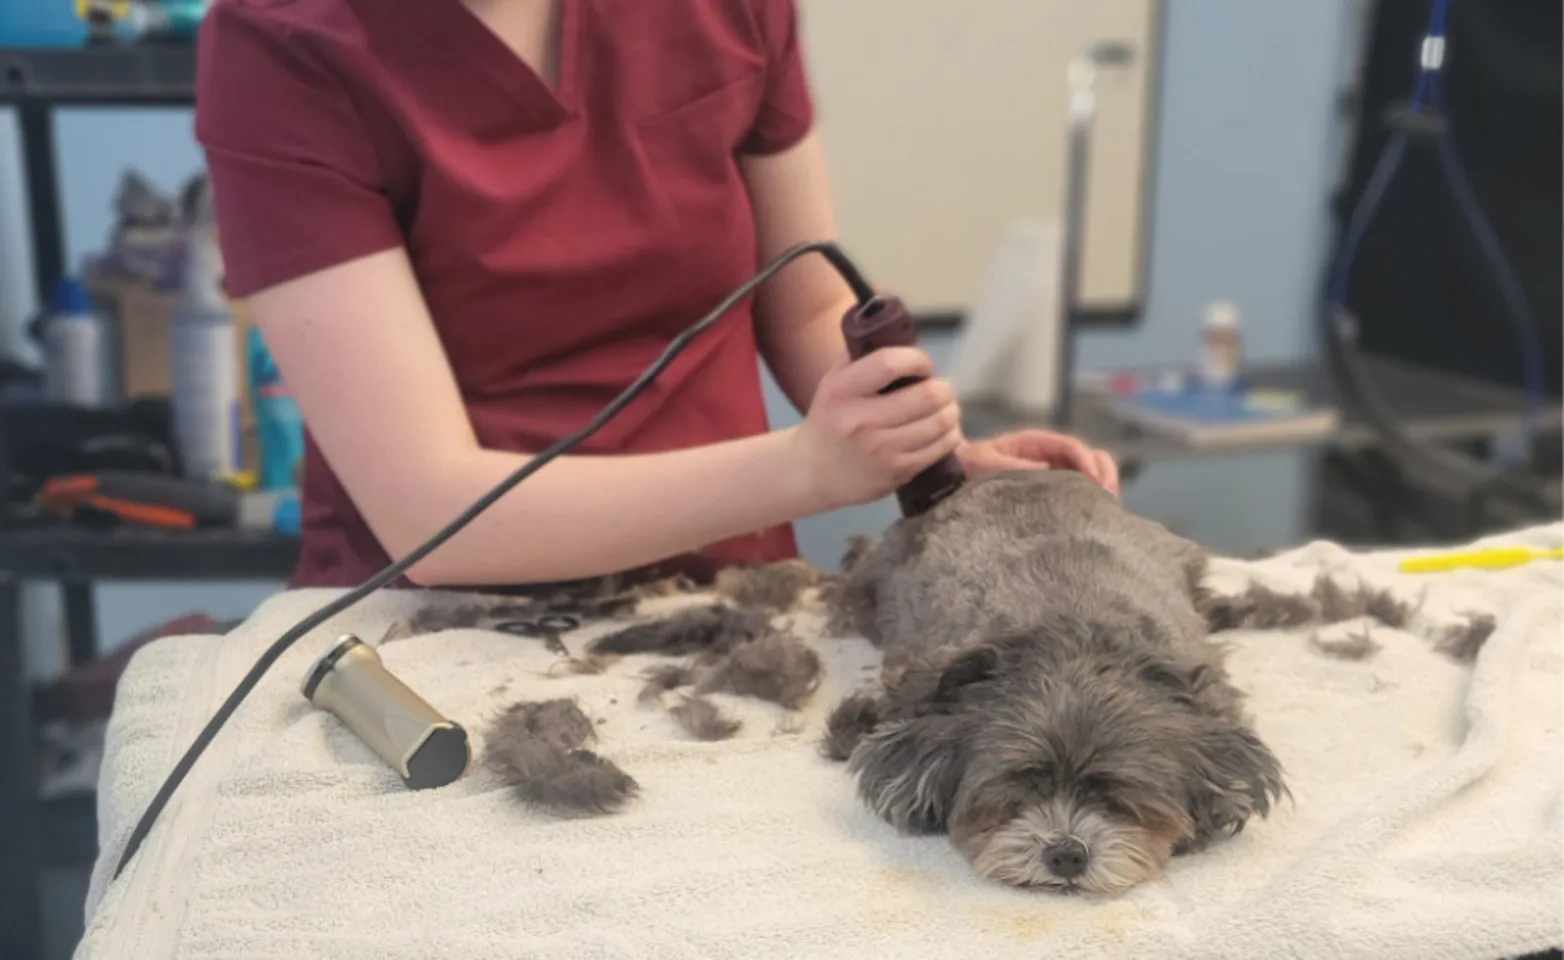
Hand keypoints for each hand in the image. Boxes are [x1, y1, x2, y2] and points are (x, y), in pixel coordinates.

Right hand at [793, 347, 963, 507]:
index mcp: (841, 391)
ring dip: (951, 411)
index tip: (923, 365)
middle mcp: (860, 421)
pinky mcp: (897, 472)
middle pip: (927, 396)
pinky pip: (940, 448)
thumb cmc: (830, 419)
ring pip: (940, 422)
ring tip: (945, 408)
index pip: (890, 363)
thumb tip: (898, 332)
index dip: (917, 359)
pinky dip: (950, 435)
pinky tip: (943, 430)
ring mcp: (881, 450)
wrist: (813, 472)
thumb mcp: (832, 382)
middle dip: (943, 388)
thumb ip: (860, 355)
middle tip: (940, 388)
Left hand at [958, 429, 1120, 495]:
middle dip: (1104, 474)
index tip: (1095, 480)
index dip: (1087, 461)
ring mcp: (1056, 474)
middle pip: (1092, 457)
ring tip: (1108, 509)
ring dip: (1104, 488)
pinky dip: (1094, 502)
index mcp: (1036, 443)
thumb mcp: (986, 462)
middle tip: (1108, 497)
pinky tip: (1098, 517)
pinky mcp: (1055, 492)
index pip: (1071, 447)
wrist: (954, 477)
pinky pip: (1082, 493)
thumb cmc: (969, 466)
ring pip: (1093, 475)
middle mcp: (1051, 456)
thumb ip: (1013, 465)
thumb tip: (1046, 469)